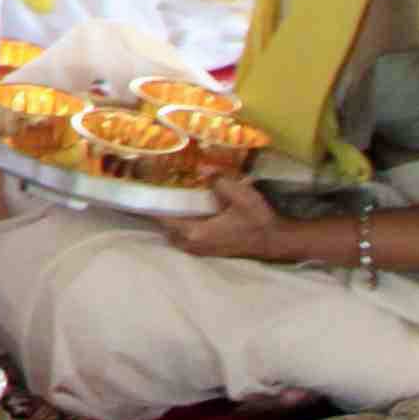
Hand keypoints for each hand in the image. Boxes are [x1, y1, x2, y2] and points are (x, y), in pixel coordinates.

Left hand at [161, 173, 290, 262]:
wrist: (274, 240)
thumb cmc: (256, 218)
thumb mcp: (239, 194)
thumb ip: (218, 180)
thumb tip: (202, 167)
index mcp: (196, 232)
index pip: (165, 220)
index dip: (153, 208)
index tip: (144, 195)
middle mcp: (195, 245)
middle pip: (167, 231)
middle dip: (161, 217)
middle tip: (158, 198)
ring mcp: (203, 251)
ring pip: (177, 239)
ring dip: (172, 226)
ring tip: (172, 206)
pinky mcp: (211, 252)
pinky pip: (188, 243)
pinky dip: (183, 232)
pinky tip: (190, 217)